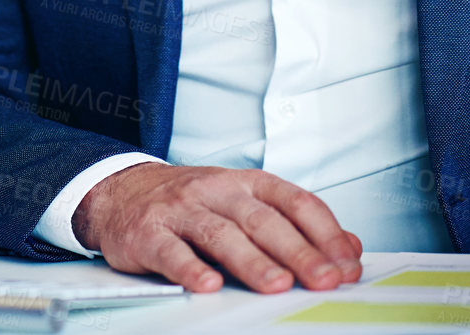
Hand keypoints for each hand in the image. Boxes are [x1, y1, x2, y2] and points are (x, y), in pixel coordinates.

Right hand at [72, 163, 362, 292]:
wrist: (120, 191)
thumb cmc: (192, 203)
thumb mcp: (243, 203)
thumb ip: (293, 225)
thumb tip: (349, 249)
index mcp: (246, 182)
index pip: (294, 201)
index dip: (325, 232)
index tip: (347, 263)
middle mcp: (216, 190)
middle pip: (262, 219)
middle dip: (298, 251)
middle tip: (324, 278)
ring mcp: (180, 209)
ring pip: (220, 233)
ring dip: (251, 261)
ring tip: (276, 284)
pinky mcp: (148, 232)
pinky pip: (170, 250)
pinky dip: (189, 268)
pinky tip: (207, 285)